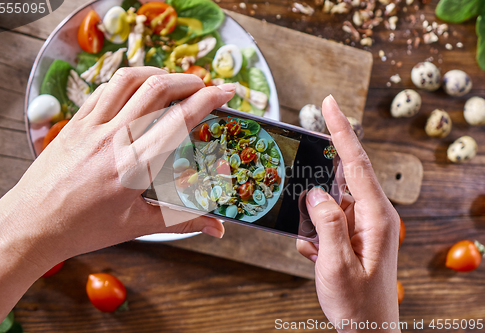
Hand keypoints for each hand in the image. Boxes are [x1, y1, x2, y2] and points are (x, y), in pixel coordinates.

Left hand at [0, 66, 234, 272]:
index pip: (180, 120)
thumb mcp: (138, 225)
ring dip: (157, 73)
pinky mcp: (74, 123)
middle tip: (204, 86)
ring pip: (128, 80)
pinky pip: (103, 89)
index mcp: (135, 166)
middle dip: (188, 80)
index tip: (226, 91)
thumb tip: (217, 228)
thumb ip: (182, 220)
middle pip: (156, 89)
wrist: (33, 224)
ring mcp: (91, 127)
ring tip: (173, 82)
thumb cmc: (85, 228)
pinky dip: (127, 82)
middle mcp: (114, 139)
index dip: (208, 99)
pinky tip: (136, 90)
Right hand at [296, 96, 400, 331]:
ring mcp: (362, 226)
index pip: (356, 163)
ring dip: (313, 219)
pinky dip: (314, 235)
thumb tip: (316, 193)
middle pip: (342, 178)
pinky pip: (327, 222)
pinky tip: (314, 256)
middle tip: (302, 181)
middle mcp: (372, 215)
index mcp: (376, 217)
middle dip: (318, 176)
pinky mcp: (352, 236)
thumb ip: (327, 224)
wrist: (367, 332)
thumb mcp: (337, 265)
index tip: (329, 104)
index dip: (341, 131)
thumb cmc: (357, 304)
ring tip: (313, 244)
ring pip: (330, 203)